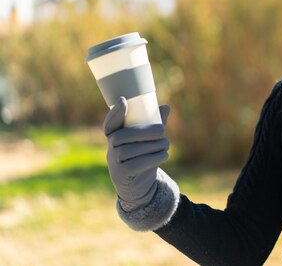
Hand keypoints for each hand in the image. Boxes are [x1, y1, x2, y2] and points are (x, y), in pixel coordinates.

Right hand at [103, 96, 170, 211]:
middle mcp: (111, 148)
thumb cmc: (142, 156)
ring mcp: (115, 162)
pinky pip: (137, 164)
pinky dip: (154, 158)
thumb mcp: (146, 141)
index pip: (110, 123)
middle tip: (163, 130)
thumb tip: (166, 107)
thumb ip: (154, 125)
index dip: (115, 113)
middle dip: (146, 131)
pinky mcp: (123, 174)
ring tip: (166, 144)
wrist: (137, 184)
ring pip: (133, 150)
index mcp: (115, 136)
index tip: (123, 100)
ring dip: (154, 145)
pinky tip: (164, 155)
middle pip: (124, 136)